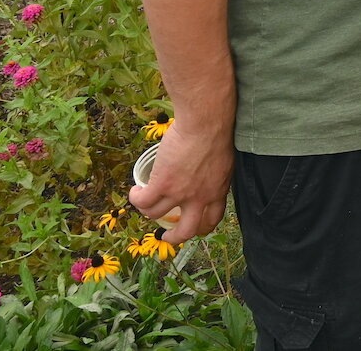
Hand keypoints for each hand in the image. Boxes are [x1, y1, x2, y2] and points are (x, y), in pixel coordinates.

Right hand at [129, 120, 233, 244]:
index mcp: (218, 191)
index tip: (195, 225)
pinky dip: (136, 198)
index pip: (212, 218)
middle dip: (174, 237)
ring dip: (147, 209)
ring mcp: (179, 193)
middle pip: (187, 230)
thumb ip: (216, 174)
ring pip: (156, 213)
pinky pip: (142, 201)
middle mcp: (199, 197)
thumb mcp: (225, 160)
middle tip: (166, 235)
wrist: (206, 123)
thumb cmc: (217, 132)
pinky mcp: (162, 184)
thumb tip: (207, 174)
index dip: (202, 226)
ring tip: (144, 198)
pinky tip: (136, 190)